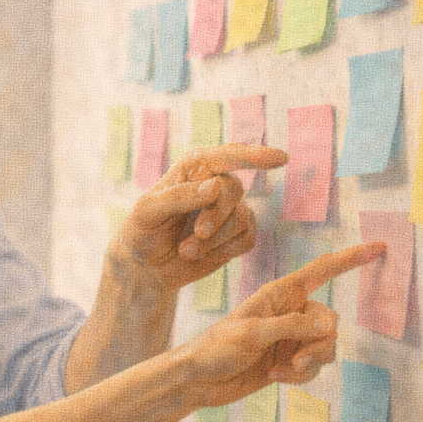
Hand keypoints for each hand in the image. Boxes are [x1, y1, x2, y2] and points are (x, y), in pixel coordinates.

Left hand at [111, 144, 288, 290]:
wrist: (146, 266)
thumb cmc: (142, 230)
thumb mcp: (147, 211)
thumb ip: (178, 196)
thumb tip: (215, 186)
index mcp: (194, 168)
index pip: (226, 156)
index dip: (253, 155)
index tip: (280, 159)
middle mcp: (216, 183)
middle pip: (233, 190)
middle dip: (215, 215)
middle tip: (197, 234)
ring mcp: (229, 210)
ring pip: (241, 218)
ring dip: (213, 239)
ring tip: (185, 249)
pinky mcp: (237, 235)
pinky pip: (246, 239)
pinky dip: (222, 251)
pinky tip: (198, 255)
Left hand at [180, 241, 386, 407]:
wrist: (198, 380)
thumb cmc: (215, 348)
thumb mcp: (251, 332)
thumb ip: (291, 326)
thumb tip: (329, 324)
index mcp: (279, 294)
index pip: (322, 271)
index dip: (351, 258)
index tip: (381, 247)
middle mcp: (289, 312)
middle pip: (330, 321)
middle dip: (320, 342)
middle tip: (299, 358)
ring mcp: (290, 338)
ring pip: (325, 347)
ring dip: (310, 362)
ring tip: (284, 370)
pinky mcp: (288, 360)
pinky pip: (314, 367)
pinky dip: (300, 375)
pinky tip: (275, 378)